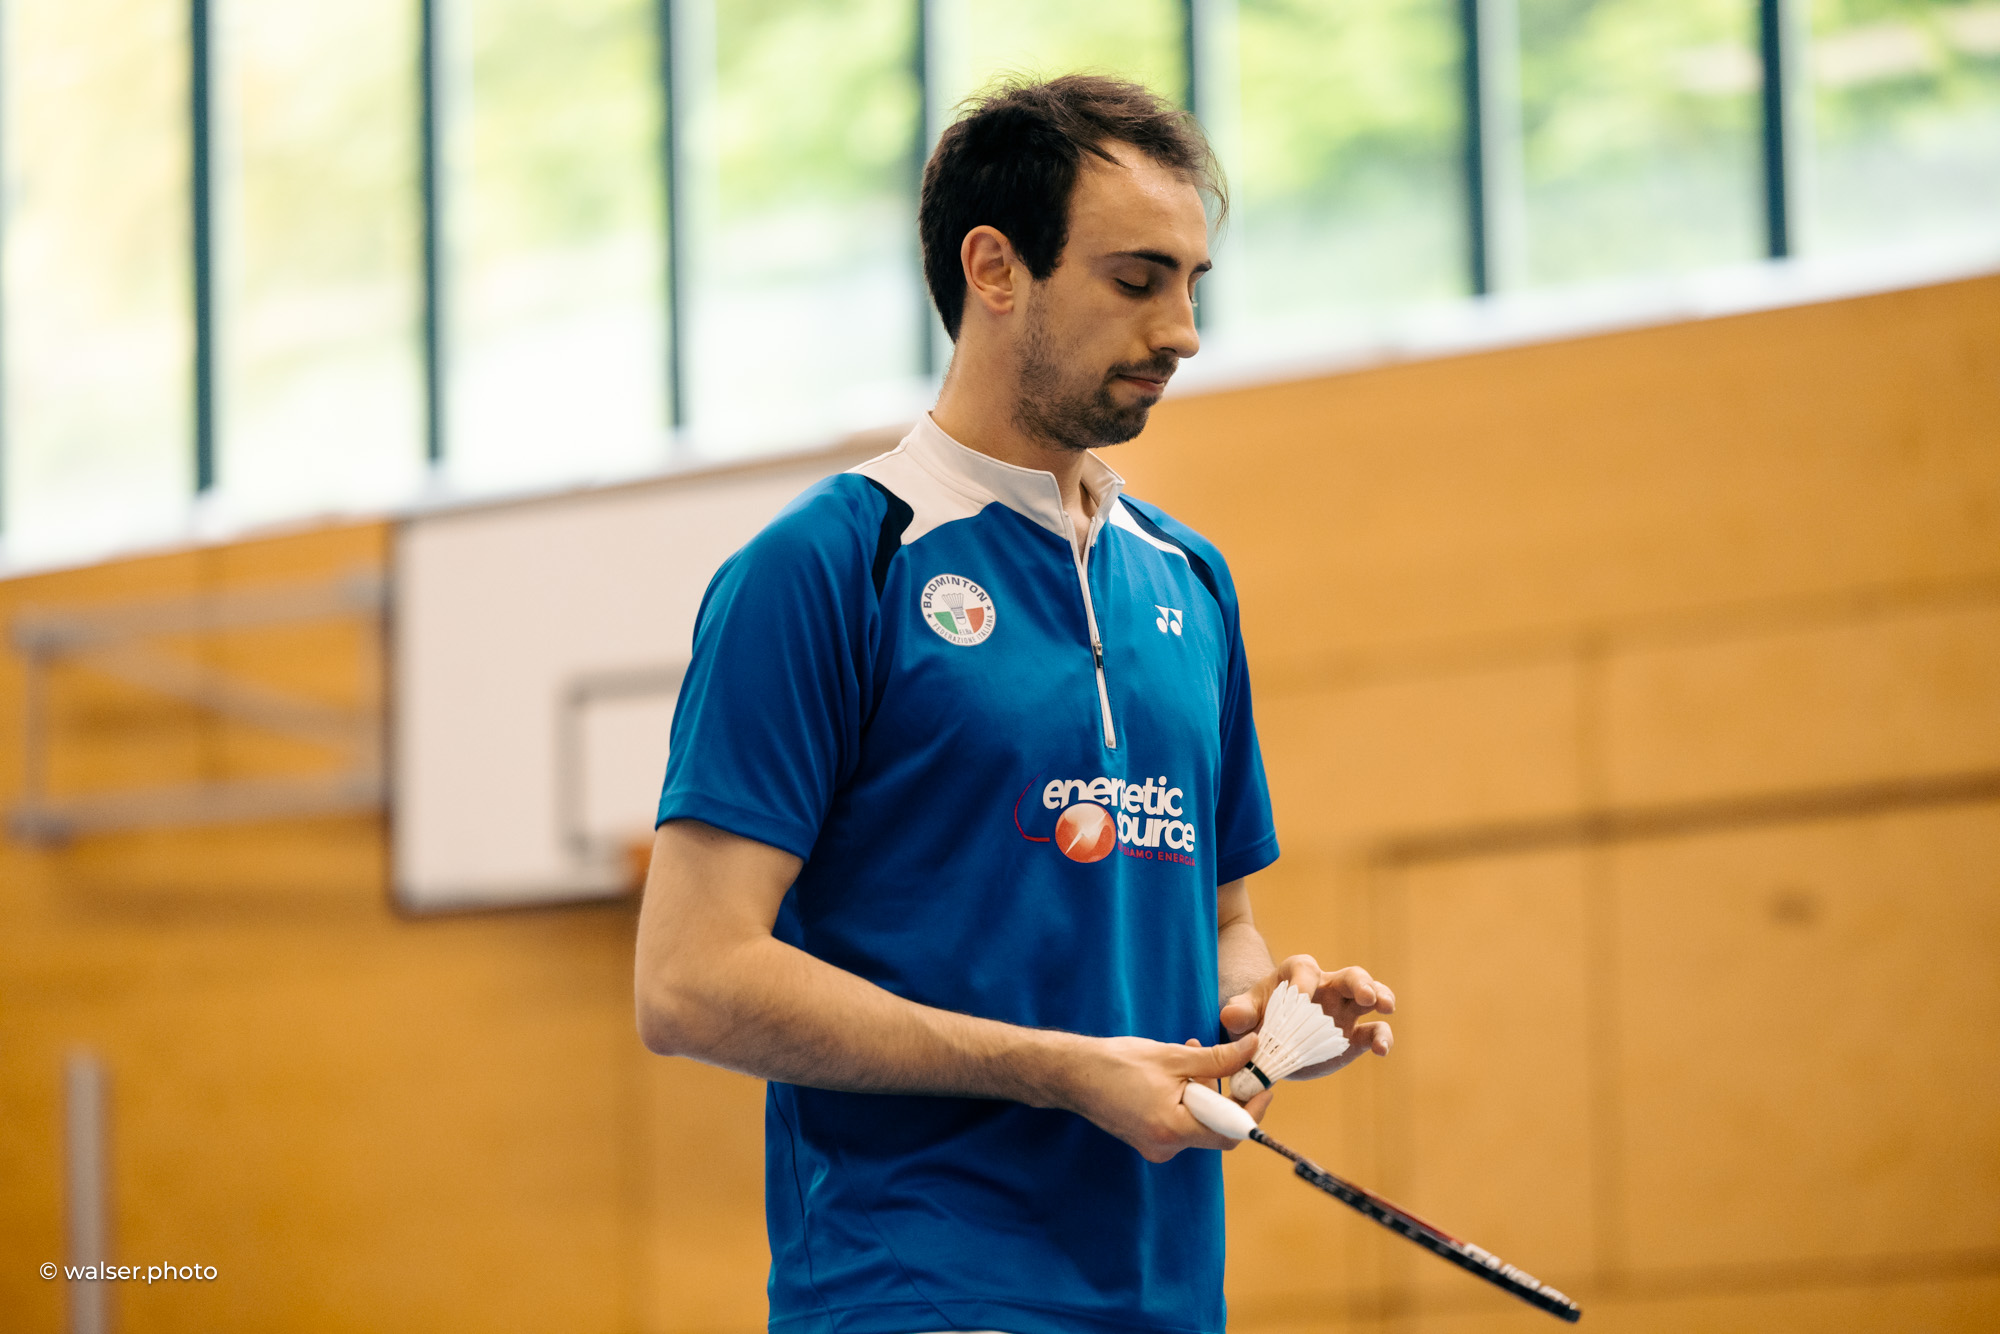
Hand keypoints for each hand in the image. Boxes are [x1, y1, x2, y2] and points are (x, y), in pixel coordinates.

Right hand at [1062, 1032, 1275, 1161]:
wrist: (1073, 1074)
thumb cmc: (1117, 1064)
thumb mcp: (1173, 1057)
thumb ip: (1217, 1059)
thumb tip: (1252, 1050)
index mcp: (1173, 1129)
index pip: (1229, 1132)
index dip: (1252, 1110)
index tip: (1264, 1086)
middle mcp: (1166, 1147)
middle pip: (1216, 1128)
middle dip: (1225, 1095)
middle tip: (1227, 1063)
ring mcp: (1156, 1146)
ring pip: (1199, 1122)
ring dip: (1204, 1091)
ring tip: (1191, 1057)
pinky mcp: (1149, 1139)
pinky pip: (1181, 1122)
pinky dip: (1187, 1098)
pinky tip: (1176, 1073)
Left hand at [1220, 955, 1394, 1079]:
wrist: (1268, 1042)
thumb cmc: (1255, 1019)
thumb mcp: (1243, 1015)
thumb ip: (1238, 1012)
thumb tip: (1232, 1014)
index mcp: (1297, 976)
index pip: (1304, 970)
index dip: (1303, 983)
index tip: (1301, 999)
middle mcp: (1327, 987)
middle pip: (1349, 975)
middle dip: (1360, 982)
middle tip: (1366, 994)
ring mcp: (1344, 1010)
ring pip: (1370, 995)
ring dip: (1381, 998)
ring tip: (1385, 1008)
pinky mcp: (1353, 1035)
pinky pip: (1373, 1031)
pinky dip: (1381, 1037)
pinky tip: (1381, 1050)